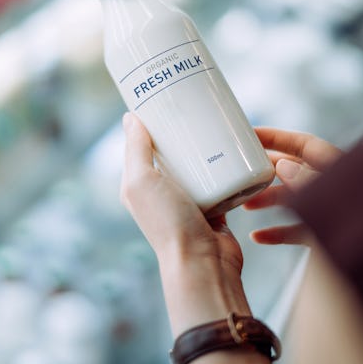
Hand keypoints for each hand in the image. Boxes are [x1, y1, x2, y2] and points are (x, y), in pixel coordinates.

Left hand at [120, 112, 255, 337]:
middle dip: (181, 131)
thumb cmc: (168, 223)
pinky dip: (224, 166)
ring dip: (204, 147)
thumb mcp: (143, 181)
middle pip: (170, 152)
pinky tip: (233, 148)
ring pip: (196, 164)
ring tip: (217, 122)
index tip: (164, 100)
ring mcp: (187, 200)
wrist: (203, 263)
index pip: (140, 146)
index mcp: (138, 185)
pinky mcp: (214, 206)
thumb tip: (129, 117)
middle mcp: (160, 192)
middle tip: (196, 106)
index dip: (149, 123)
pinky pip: (219, 179)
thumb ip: (136, 150)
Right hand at [244, 127, 342, 245]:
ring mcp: (330, 210)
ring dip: (267, 202)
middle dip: (266, 172)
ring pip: (292, 201)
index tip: (250, 135)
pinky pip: (297, 231)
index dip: (275, 137)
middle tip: (241, 172)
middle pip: (292, 170)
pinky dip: (277, 233)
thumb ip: (307, 178)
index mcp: (336, 165)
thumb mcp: (336, 190)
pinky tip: (258, 237)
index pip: (301, 143)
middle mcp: (332, 184)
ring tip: (245, 206)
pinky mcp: (328, 235)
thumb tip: (283, 166)